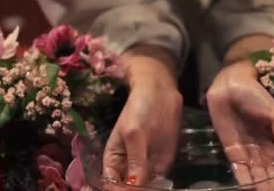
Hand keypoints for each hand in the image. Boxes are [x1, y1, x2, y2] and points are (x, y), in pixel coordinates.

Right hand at [103, 45, 182, 185]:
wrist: (161, 91)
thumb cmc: (140, 107)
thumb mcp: (134, 133)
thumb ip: (135, 160)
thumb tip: (133, 185)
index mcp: (113, 159)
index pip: (110, 183)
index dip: (117, 190)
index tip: (128, 190)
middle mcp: (128, 166)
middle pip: (127, 188)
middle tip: (144, 189)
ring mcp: (146, 165)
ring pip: (144, 187)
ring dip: (148, 190)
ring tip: (153, 187)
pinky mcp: (162, 162)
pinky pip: (160, 181)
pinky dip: (161, 186)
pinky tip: (163, 185)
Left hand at [207, 59, 273, 184]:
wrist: (230, 86)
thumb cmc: (255, 96)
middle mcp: (262, 150)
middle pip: (271, 173)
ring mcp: (247, 151)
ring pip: (256, 174)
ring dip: (261, 185)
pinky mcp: (231, 151)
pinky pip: (239, 170)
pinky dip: (245, 181)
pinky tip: (251, 190)